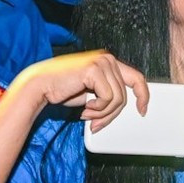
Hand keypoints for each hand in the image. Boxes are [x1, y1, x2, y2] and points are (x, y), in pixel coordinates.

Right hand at [20, 50, 147, 131]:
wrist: (40, 87)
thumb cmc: (61, 90)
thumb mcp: (91, 93)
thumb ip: (107, 95)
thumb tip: (123, 108)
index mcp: (108, 62)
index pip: (136, 77)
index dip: (143, 95)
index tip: (143, 110)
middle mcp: (107, 59)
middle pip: (124, 95)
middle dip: (111, 114)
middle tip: (95, 122)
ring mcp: (102, 62)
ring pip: (117, 99)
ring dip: (102, 113)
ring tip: (87, 113)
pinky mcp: (95, 69)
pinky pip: (108, 98)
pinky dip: (97, 108)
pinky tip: (85, 106)